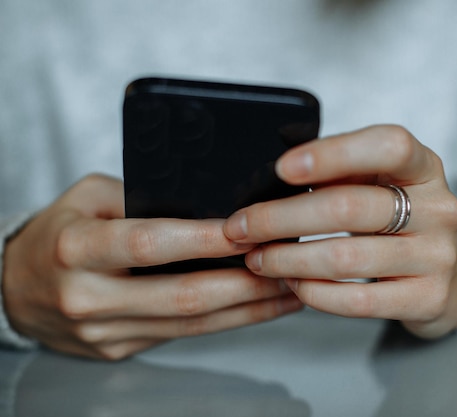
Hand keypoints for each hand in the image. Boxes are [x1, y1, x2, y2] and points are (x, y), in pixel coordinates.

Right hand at [3, 174, 301, 359]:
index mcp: (78, 248)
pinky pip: (183, 335)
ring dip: (248, 308)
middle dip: (245, 283)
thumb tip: (208, 206)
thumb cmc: (59, 233)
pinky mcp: (120, 348)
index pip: (150, 243)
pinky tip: (256, 307)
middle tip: (288, 265)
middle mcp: (90, 296)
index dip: (204, 240)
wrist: (15, 288)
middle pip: (183, 295)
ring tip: (290, 290)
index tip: (249, 232)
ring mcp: (105, 331)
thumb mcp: (89, 197)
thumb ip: (142, 197)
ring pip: (191, 324)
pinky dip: (226, 320)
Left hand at [224, 125, 456, 337]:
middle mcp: (439, 208)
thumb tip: (270, 176)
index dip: (335, 153)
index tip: (282, 168)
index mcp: (424, 167)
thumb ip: (340, 172)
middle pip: (350, 207)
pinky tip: (292, 284)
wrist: (450, 277)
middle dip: (282, 218)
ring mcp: (437, 256)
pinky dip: (315, 293)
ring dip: (288, 259)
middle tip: (239, 228)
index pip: (389, 145)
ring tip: (256, 259)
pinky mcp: (428, 298)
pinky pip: (359, 300)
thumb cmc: (398, 221)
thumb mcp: (380, 185)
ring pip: (347, 257)